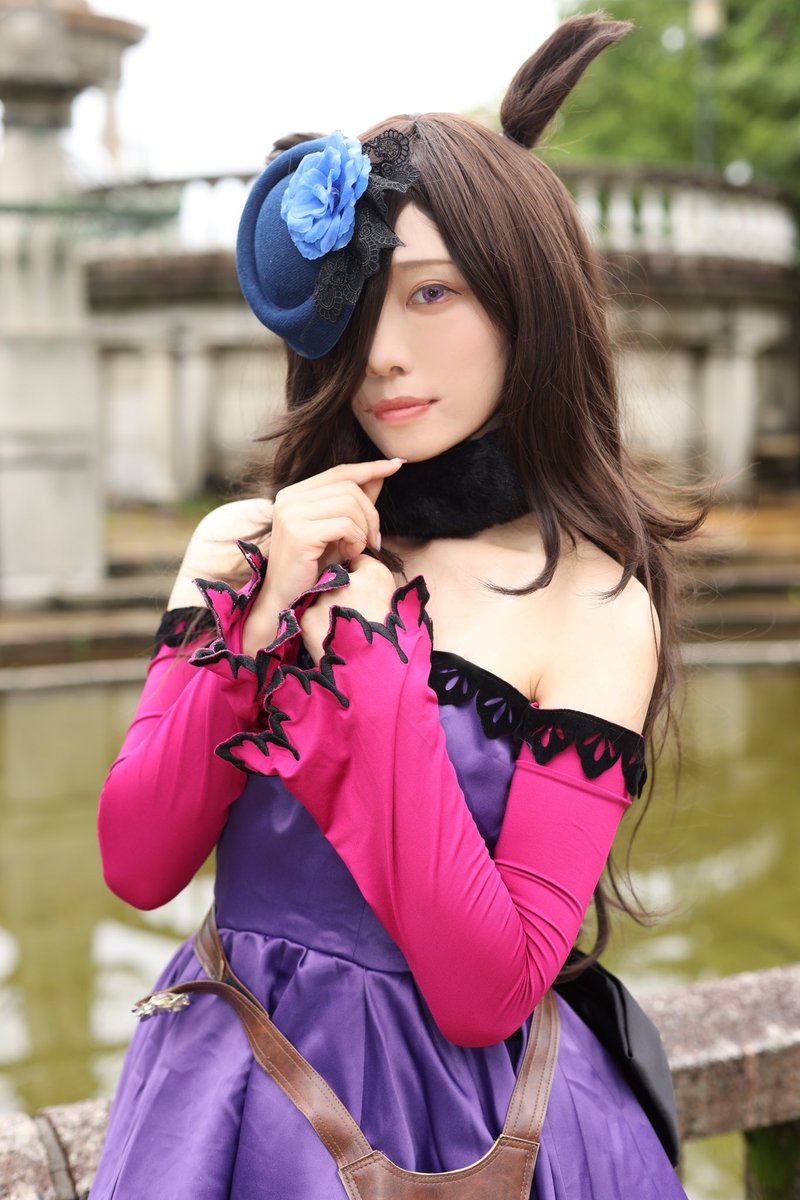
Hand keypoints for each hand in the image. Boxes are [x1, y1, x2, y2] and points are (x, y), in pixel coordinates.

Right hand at [242, 458, 402, 655]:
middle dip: (371, 514)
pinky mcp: (298, 533)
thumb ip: (356, 503)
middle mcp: (289, 498)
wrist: (284, 600)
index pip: (340, 471)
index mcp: (295, 493)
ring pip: (349, 504)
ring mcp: (290, 513)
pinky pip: (344, 525)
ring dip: (363, 530)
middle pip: (349, 487)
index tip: (397, 464)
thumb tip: (381, 473)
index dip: (371, 467)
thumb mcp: (338, 531)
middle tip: (373, 541)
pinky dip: (355, 541)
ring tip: (356, 550)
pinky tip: (348, 557)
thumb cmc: (312, 568)